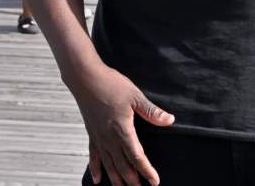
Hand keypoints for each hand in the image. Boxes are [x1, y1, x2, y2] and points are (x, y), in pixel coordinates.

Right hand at [70, 64, 173, 185]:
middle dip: (133, 180)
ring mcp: (99, 137)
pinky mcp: (91, 133)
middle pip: (123, 166)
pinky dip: (96, 169)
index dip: (146, 171)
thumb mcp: (135, 96)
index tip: (154, 182)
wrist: (85, 78)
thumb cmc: (110, 84)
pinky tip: (98, 180)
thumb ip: (151, 111)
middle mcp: (109, 138)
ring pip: (109, 164)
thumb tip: (169, 120)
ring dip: (117, 179)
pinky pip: (93, 156)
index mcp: (122, 130)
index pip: (137, 157)